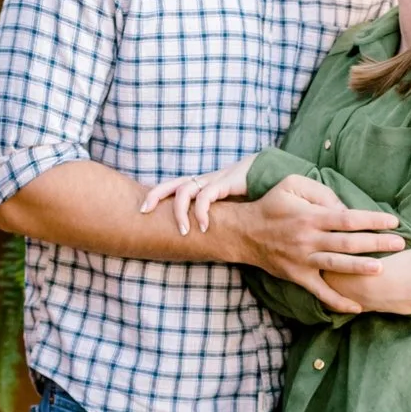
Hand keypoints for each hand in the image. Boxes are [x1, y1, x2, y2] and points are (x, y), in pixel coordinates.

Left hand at [138, 157, 255, 238]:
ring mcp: (212, 181)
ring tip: (185, 231)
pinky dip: (201, 211)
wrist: (269, 172)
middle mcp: (202, 182)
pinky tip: (203, 227)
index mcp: (200, 186)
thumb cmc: (247, 193)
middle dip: (154, 195)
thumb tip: (200, 239)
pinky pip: (206, 196)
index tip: (142, 209)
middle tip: (144, 211)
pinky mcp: (225, 183)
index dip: (155, 195)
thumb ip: (213, 218)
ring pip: (184, 191)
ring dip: (180, 212)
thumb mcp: (226, 207)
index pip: (172, 187)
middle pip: (171, 184)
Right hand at [238, 172, 406, 315]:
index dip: (372, 220)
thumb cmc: (272, 204)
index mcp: (310, 216)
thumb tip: (344, 208)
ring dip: (361, 268)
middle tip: (400, 243)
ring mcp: (303, 260)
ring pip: (338, 266)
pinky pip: (321, 293)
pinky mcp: (298, 277)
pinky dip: (339, 302)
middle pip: (349, 242)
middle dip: (377, 243)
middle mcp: (309, 239)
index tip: (393, 221)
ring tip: (383, 269)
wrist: (245, 232)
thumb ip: (319, 192)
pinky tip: (358, 308)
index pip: (348, 218)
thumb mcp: (291, 184)